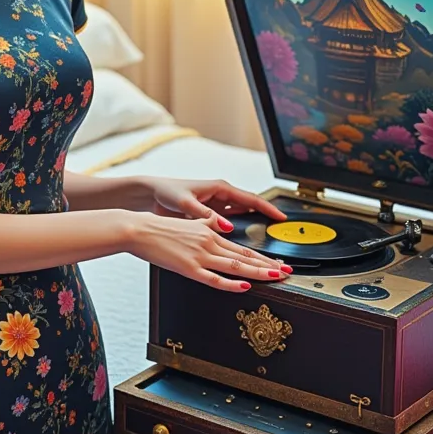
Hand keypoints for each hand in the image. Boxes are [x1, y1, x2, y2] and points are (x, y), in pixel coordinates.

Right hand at [124, 207, 292, 292]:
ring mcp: (200, 255)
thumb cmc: (159, 227)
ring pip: (236, 265)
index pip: (243, 247)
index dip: (263, 257)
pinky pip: (214, 278)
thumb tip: (221, 223)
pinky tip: (244, 286)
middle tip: (288, 272)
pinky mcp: (188, 267)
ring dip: (258, 272)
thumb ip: (206, 222)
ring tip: (276, 278)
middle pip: (245, 256)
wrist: (138, 229)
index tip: (279, 263)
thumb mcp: (188, 220)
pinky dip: (231, 283)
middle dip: (269, 266)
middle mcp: (209, 242)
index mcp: (210, 232)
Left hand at [144, 175, 286, 230]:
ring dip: (254, 229)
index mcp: (220, 188)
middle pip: (251, 209)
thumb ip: (205, 215)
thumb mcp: (186, 202)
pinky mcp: (209, 216)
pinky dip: (239, 233)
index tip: (282, 218)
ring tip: (267, 244)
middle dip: (266, 221)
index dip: (268, 209)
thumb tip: (227, 227)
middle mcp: (221, 196)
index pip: (251, 199)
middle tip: (281, 233)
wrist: (150, 194)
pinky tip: (244, 245)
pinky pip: (230, 224)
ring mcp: (217, 207)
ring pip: (242, 218)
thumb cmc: (167, 192)